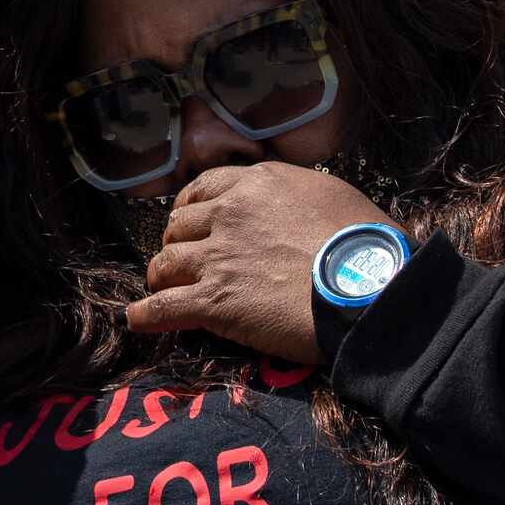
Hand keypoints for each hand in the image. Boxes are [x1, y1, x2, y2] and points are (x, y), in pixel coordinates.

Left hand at [126, 162, 391, 364]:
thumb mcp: (333, 197)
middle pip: (178, 226)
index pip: (204, 188)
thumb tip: (299, 210)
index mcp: (258, 185)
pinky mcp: (213, 302)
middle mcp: (229, 214)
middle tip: (184, 261)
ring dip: (161, 276)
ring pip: (165, 263)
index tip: (192, 221)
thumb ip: (299, 198)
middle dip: (177, 243)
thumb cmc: (366, 243)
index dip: (192, 207)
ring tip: (162, 289)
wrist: (367, 286)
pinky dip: (146, 315)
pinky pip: (163, 308)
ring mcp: (217, 258)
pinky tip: (137, 320)